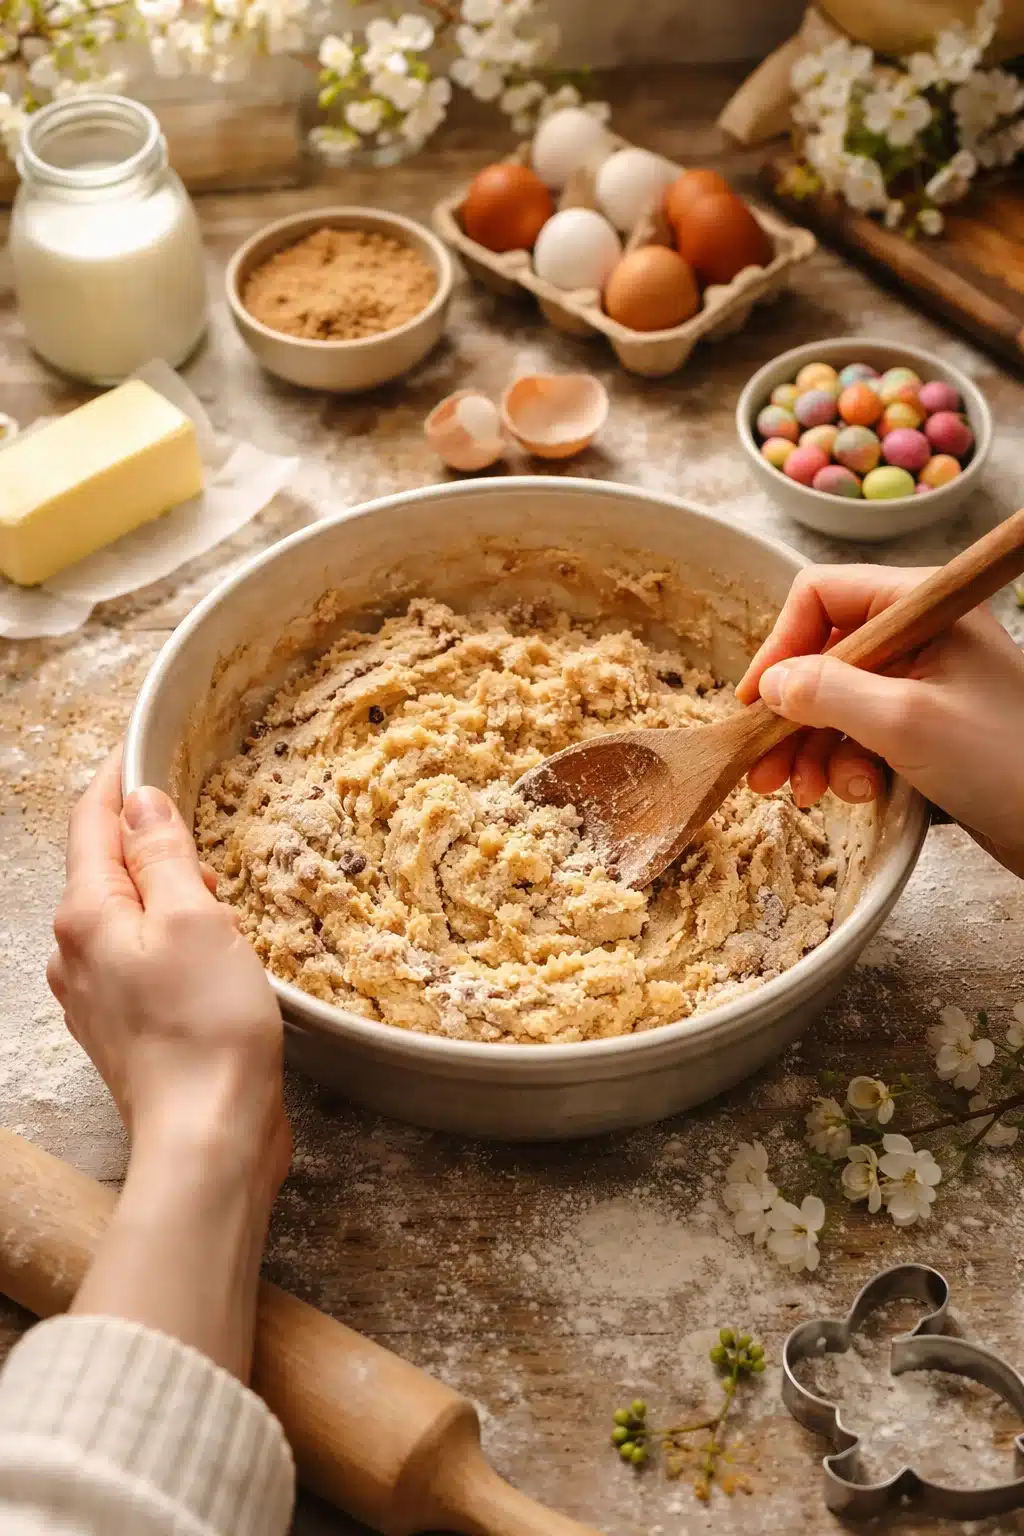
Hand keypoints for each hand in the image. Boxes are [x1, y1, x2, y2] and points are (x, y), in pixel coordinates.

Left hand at [48, 751, 289, 1197]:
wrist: (208, 1139)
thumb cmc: (207, 1028)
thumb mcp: (196, 918)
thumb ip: (165, 854)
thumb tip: (141, 801)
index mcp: (86, 916)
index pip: (91, 823)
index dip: (119, 779)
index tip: (144, 744)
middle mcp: (76, 955)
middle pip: (105, 869)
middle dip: (152, 842)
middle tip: (205, 832)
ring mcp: (95, 997)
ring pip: (124, 917)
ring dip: (166, 894)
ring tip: (219, 900)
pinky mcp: (125, 1030)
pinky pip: (140, 960)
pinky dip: (170, 939)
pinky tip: (212, 954)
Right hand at [736, 564, 1023, 879]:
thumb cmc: (1005, 762)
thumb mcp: (905, 723)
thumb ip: (829, 693)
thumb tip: (772, 685)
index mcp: (921, 604)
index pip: (820, 595)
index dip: (781, 646)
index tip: (757, 703)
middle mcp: (919, 633)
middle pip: (822, 653)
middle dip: (791, 713)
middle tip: (764, 768)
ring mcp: (923, 680)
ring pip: (835, 700)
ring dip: (812, 747)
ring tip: (805, 793)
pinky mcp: (926, 724)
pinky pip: (862, 732)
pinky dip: (846, 763)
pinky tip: (858, 792)